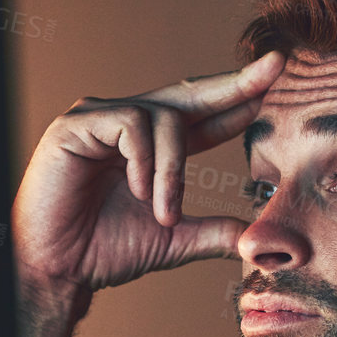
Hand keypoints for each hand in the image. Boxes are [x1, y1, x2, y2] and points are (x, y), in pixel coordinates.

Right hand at [11, 51, 284, 336]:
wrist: (58, 271)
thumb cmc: (104, 252)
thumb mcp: (174, 240)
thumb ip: (214, 232)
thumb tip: (257, 238)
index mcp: (154, 147)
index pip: (205, 115)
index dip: (240, 100)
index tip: (278, 82)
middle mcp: (129, 124)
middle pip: (191, 94)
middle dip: (235, 82)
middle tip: (277, 66)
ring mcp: (101, 119)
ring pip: (164, 118)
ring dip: (173, 169)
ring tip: (163, 211)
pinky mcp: (76, 125)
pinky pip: (129, 124)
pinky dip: (143, 160)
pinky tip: (138, 191)